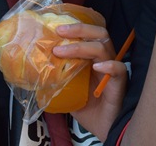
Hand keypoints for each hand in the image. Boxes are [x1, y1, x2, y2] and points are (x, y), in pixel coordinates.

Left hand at [51, 20, 123, 139]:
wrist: (102, 128)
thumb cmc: (88, 108)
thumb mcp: (68, 89)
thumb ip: (58, 77)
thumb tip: (36, 69)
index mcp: (94, 58)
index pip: (89, 34)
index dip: (76, 27)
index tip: (55, 27)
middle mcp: (105, 59)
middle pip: (98, 34)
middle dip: (79, 29)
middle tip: (59, 31)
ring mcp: (112, 70)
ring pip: (103, 47)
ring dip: (81, 47)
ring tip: (60, 52)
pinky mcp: (119, 84)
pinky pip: (118, 69)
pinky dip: (109, 66)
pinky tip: (97, 67)